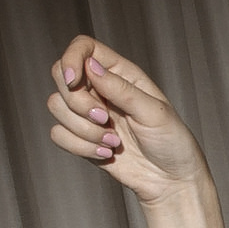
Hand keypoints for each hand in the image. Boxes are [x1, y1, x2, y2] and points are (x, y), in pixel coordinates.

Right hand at [44, 38, 208, 207]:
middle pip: (61, 77)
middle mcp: (100, 88)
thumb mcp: (154, 112)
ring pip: (56, 106)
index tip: (74, 82)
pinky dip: (79, 146)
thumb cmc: (172, 141)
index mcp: (120, 73)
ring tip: (114, 142)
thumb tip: (91, 65)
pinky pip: (58, 134)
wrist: (170, 180)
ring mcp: (88, 113)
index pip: (83, 48)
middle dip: (78, 103)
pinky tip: (105, 153)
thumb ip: (121, 89)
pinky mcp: (81, 137)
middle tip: (105, 120)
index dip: (71, 59)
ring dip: (83, 130)